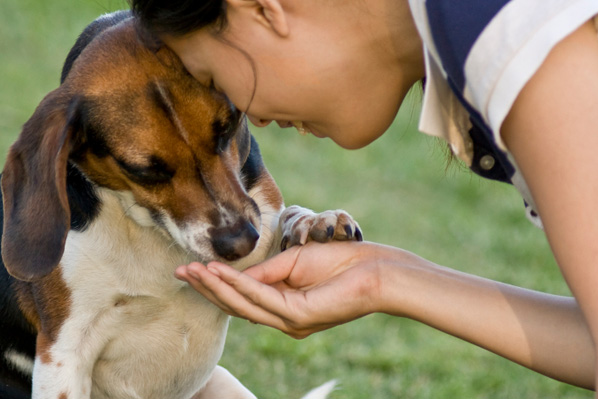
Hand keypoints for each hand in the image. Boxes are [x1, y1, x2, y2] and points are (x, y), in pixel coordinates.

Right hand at [175, 241, 382, 337]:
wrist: (374, 269)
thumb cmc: (339, 262)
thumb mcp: (293, 262)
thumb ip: (265, 272)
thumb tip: (235, 273)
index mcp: (283, 307)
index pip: (242, 299)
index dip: (216, 285)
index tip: (191, 269)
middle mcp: (284, 320)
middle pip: (237, 305)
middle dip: (207, 288)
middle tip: (180, 271)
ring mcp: (290, 321)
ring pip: (244, 304)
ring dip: (215, 286)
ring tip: (192, 270)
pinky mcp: (298, 316)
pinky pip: (261, 297)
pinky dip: (237, 283)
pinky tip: (218, 272)